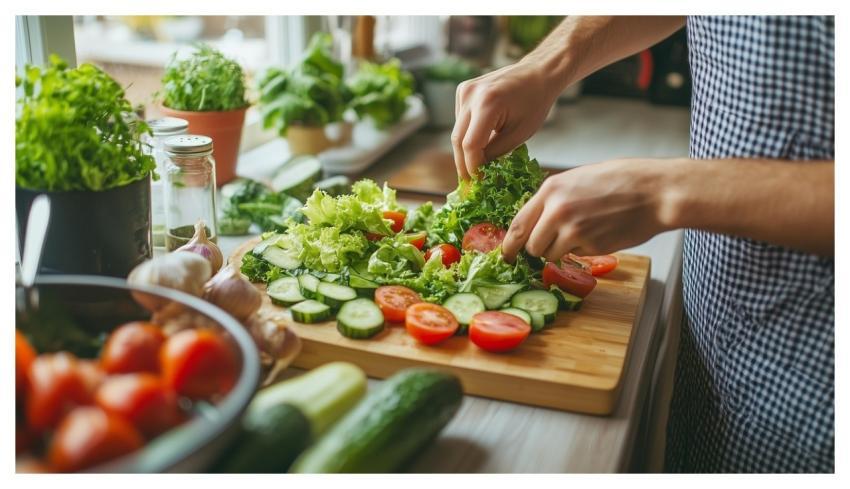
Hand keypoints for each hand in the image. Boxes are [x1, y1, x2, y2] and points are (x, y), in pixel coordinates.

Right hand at [451, 60, 561, 180]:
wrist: (537, 73)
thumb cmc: (535, 103)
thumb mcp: (520, 134)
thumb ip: (496, 153)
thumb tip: (479, 172)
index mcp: (487, 104)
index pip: (470, 145)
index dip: (472, 167)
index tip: (478, 183)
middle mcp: (471, 95)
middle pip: (458, 140)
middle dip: (464, 164)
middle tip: (469, 183)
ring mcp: (464, 90)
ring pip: (457, 132)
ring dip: (464, 151)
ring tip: (475, 168)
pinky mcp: (463, 90)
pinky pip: (460, 121)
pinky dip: (467, 135)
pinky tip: (479, 144)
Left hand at [501, 158, 679, 262]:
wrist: (655, 191)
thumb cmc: (621, 181)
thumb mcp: (578, 179)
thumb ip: (554, 198)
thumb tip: (536, 221)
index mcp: (551, 190)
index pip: (517, 224)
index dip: (509, 244)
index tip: (505, 255)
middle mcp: (557, 211)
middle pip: (531, 245)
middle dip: (538, 249)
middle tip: (551, 244)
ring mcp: (574, 231)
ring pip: (551, 255)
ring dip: (561, 252)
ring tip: (583, 232)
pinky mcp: (592, 246)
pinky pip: (576, 256)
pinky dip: (583, 250)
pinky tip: (600, 232)